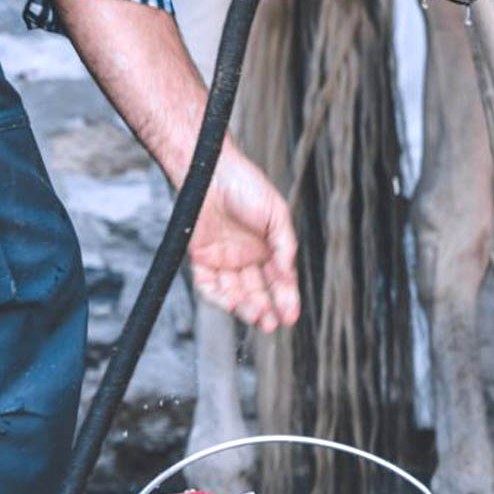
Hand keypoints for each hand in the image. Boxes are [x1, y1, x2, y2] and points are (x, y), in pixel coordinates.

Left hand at [188, 144, 299, 332]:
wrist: (211, 170)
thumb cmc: (246, 185)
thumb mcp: (276, 214)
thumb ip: (285, 245)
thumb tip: (288, 274)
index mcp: (268, 249)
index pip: (279, 281)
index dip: (286, 299)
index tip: (291, 316)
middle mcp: (246, 258)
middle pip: (258, 292)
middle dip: (266, 310)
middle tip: (272, 324)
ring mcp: (224, 260)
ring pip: (236, 293)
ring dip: (246, 308)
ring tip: (258, 317)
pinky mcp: (202, 258)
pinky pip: (209, 286)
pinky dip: (220, 298)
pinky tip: (233, 305)